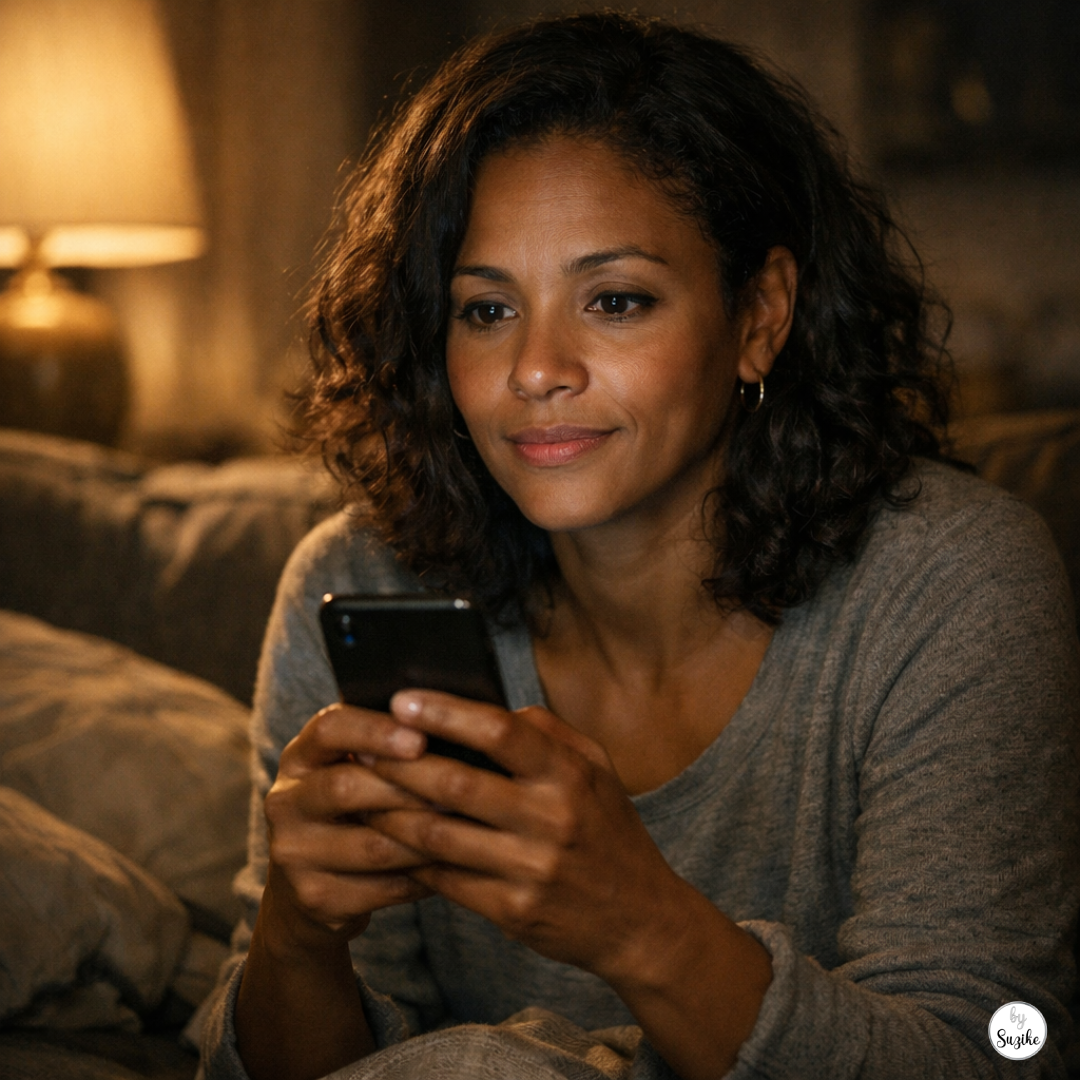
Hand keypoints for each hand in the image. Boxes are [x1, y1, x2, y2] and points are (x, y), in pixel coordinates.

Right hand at [259, 702, 435, 956]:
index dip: (376, 731)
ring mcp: (294, 854)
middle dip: (409, 787)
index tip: (421, 738)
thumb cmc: (350, 812)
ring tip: (466, 827)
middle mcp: (285, 802)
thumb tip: (452, 723)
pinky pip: (383, 888)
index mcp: (299, 758)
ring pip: (373, 845)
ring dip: (426, 837)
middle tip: (460, 788)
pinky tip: (450, 866)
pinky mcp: (315, 897)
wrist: (303, 891)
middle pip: (346, 786)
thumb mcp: (350, 769)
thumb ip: (385, 748)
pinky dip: (422, 877)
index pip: (328, 729)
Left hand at [364, 690, 690, 984]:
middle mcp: (551, 819)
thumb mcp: (597, 770)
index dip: (445, 712)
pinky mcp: (512, 911)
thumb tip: (491, 708)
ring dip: (391, 812)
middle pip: (455, 784)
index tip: (401, 700)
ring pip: (438, 835)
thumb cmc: (610, 832)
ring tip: (361, 793)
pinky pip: (444, 879)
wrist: (641, 921)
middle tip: (362, 747)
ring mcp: (530, 870)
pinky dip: (411, 858)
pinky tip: (389, 841)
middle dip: (399, 764)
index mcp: (569, 775)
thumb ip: (549, 733)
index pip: (499, 732)